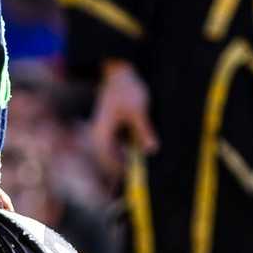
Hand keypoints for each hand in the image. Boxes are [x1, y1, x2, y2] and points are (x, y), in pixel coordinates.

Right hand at [89, 61, 156, 176]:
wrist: (121, 73)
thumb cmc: (127, 89)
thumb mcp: (138, 110)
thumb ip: (144, 130)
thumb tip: (152, 150)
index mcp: (101, 132)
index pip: (107, 160)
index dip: (120, 172)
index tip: (135, 179)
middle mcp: (100, 135)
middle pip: (109, 160)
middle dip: (123, 169)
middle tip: (137, 179)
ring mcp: (106, 133)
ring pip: (115, 154)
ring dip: (126, 160)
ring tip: (140, 165)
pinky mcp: (113, 130)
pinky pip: (119, 146)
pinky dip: (129, 150)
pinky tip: (139, 150)